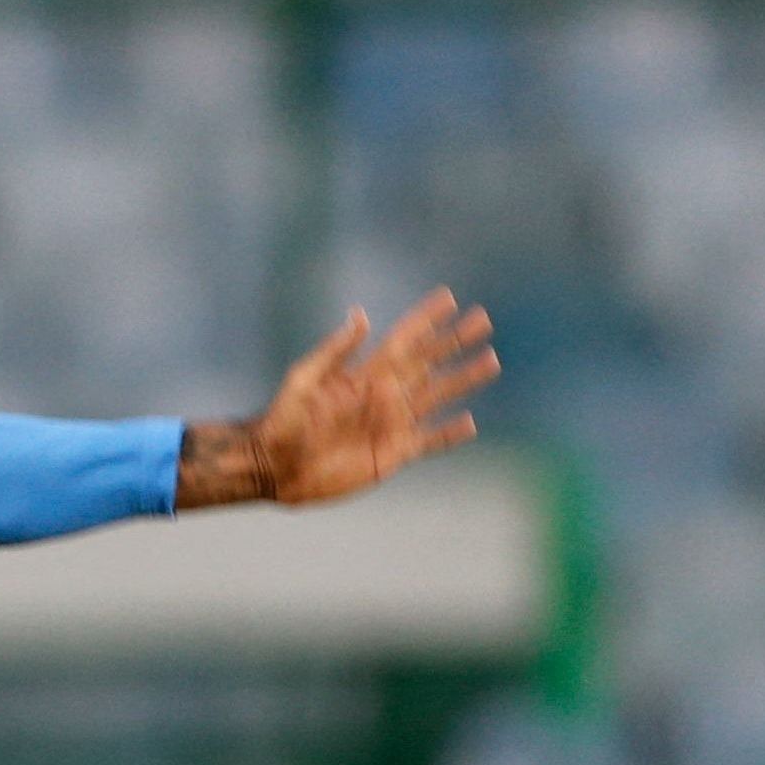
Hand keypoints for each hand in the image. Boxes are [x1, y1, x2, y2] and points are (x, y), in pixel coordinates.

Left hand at [212, 288, 498, 506]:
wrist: (275, 466)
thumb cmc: (283, 421)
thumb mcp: (304, 380)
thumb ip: (335, 351)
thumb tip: (361, 316)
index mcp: (365, 374)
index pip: (404, 340)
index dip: (426, 320)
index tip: (450, 298)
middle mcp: (383, 394)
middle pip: (429, 362)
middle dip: (455, 341)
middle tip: (483, 320)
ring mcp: (390, 424)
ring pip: (437, 396)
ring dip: (463, 379)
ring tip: (490, 361)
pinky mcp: (392, 454)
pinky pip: (428, 442)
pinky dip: (449, 434)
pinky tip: (470, 422)